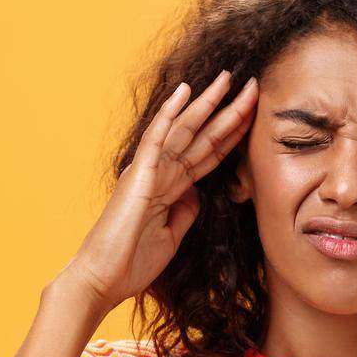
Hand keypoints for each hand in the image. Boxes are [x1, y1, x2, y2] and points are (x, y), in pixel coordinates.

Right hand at [62, 70, 258, 309]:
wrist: (102, 279)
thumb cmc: (131, 262)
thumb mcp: (172, 236)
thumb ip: (186, 211)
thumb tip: (198, 194)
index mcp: (170, 187)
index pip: (209, 154)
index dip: (232, 133)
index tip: (254, 114)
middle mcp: (161, 173)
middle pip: (203, 136)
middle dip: (230, 111)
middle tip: (253, 84)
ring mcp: (150, 172)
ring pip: (185, 130)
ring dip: (208, 103)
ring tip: (228, 77)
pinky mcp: (139, 176)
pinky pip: (157, 140)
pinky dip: (170, 115)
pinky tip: (184, 92)